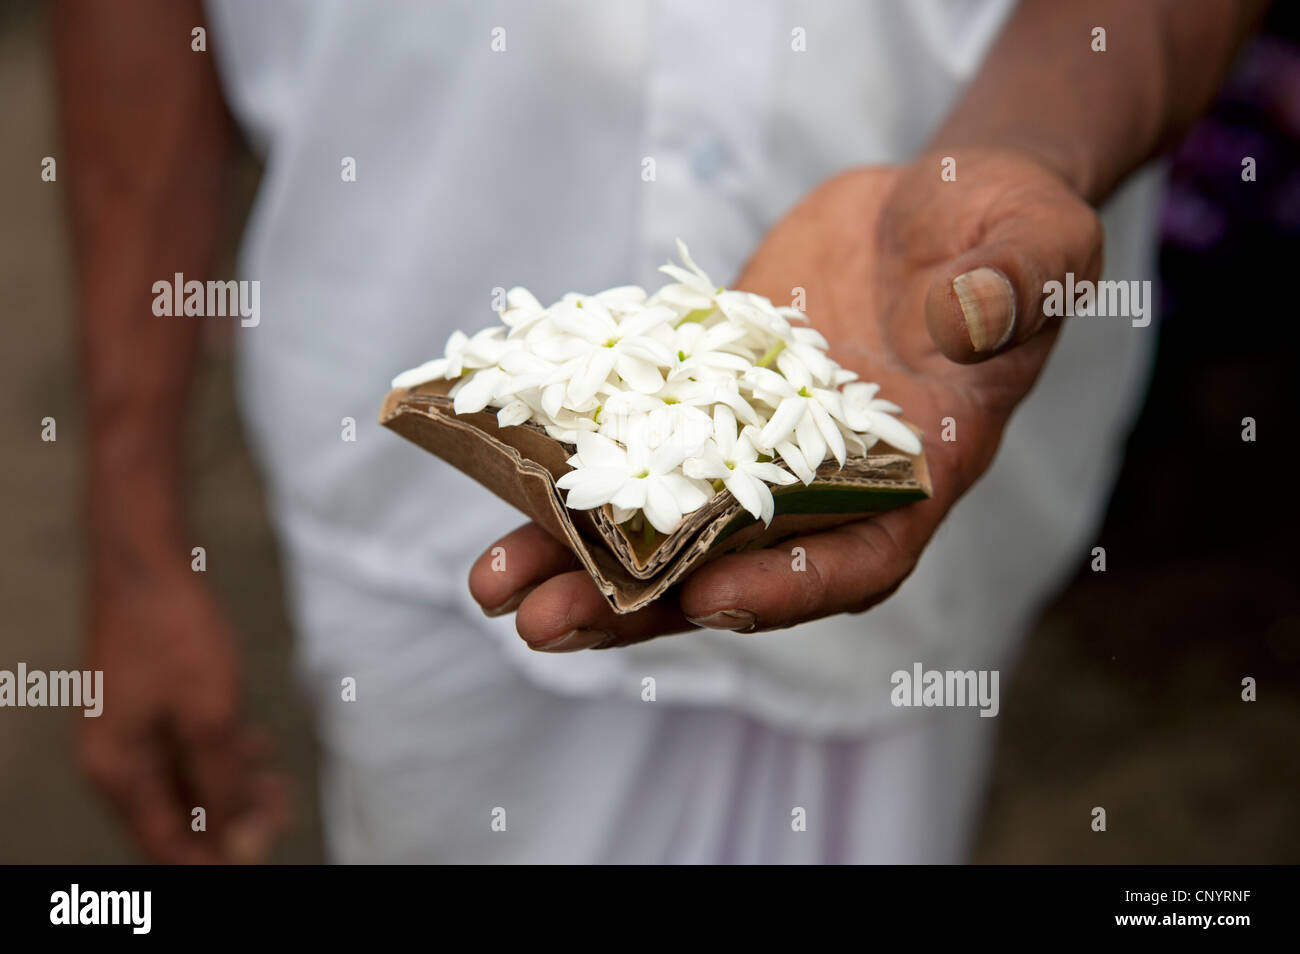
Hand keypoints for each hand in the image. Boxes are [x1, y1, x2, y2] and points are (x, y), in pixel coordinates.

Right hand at [79, 564, 288, 861]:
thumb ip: (224, 782)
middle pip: (175, 814)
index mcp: (117, 771)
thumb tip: (240, 838)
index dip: (212, 858)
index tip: (257, 856)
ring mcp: (128, 730)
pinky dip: (220, 755)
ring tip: (278, 787)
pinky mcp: (145, 704)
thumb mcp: (210, 714)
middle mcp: (114, 758)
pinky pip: (184, 748)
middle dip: (229, 822)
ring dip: (231, 788)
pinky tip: (257, 749)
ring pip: (184, 779)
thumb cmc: (172, 631)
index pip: (164, 842)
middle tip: (280, 817)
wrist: (145, 559)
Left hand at [469, 148, 1101, 648]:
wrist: (934, 207)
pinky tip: (500, 472)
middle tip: (544, 624)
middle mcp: (825, 482)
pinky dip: (574, 460)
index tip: (706, 601)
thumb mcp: (1036, 243)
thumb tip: (966, 318)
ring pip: (664, 519)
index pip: (857, 556)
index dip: (784, 588)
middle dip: (639, 603)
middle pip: (729, 566)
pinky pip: (636, 436)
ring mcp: (756, 443)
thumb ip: (1014, 284)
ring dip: (580, 555)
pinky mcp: (705, 392)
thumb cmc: (1007, 232)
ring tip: (494, 582)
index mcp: (914, 475)